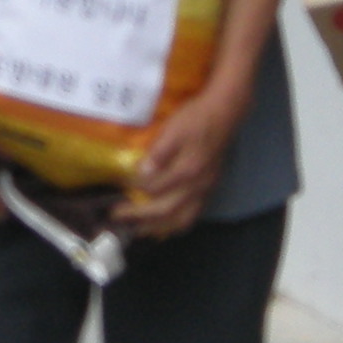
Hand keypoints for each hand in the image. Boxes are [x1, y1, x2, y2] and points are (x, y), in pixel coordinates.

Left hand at [116, 85, 237, 239]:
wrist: (224, 113)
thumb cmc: (196, 118)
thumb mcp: (174, 129)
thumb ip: (159, 153)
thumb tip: (142, 173)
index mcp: (187, 171)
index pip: (154, 188)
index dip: (134, 190)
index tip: (118, 188)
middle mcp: (197, 186)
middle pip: (166, 211)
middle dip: (140, 217)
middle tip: (118, 216)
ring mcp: (205, 190)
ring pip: (182, 220)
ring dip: (159, 228)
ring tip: (140, 230)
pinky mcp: (209, 189)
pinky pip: (193, 215)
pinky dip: (176, 224)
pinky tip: (165, 224)